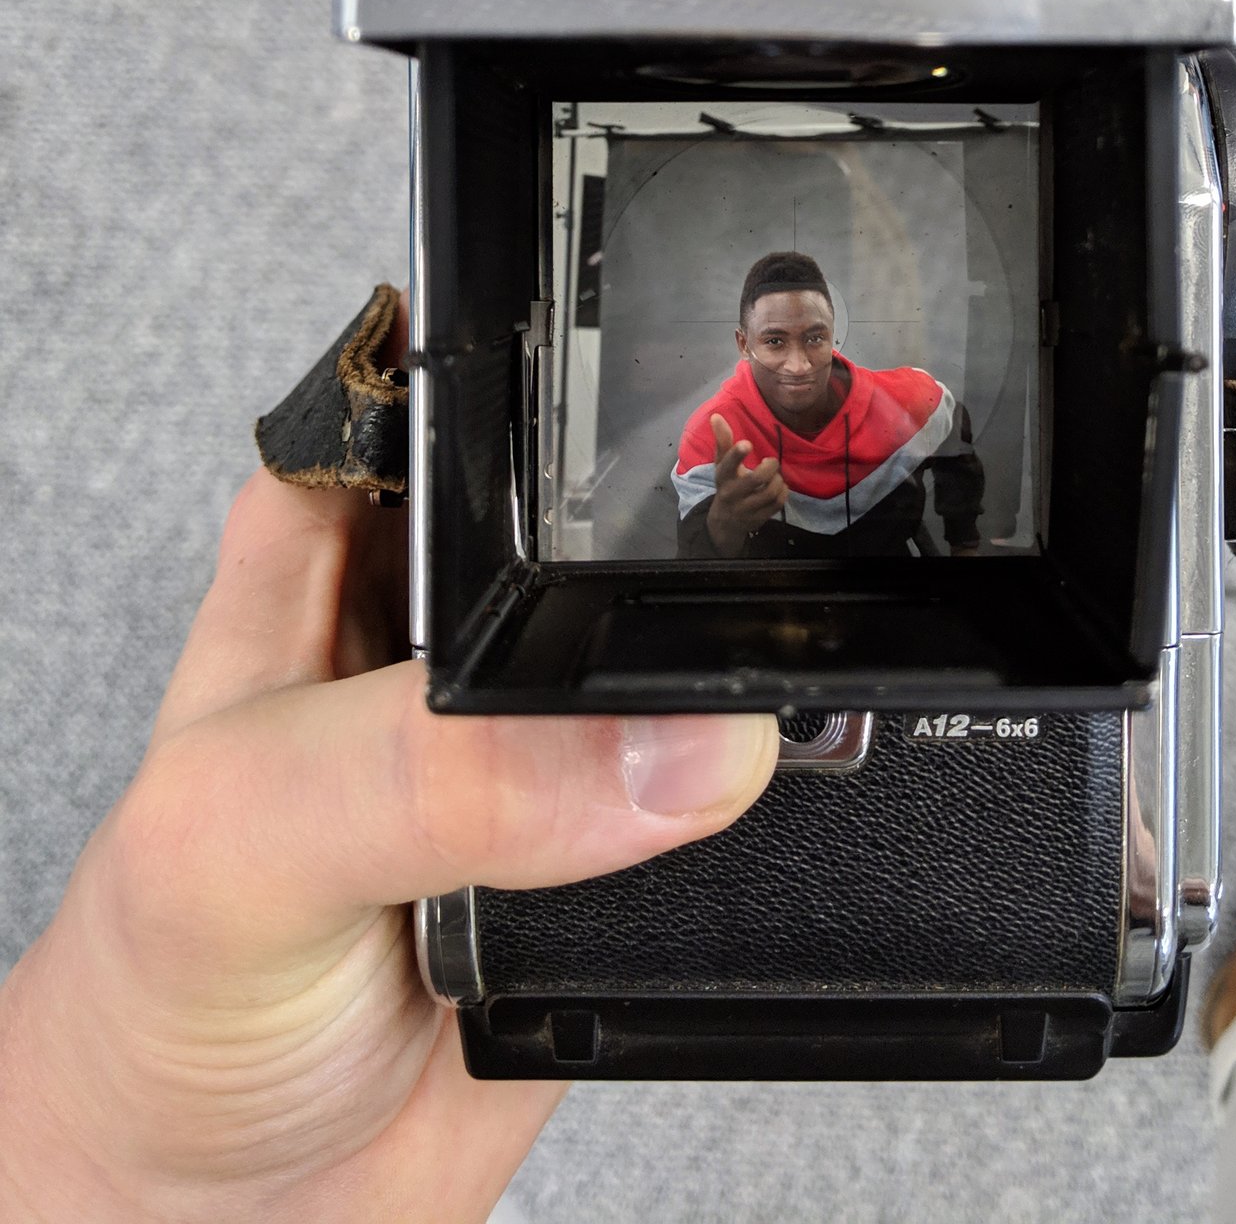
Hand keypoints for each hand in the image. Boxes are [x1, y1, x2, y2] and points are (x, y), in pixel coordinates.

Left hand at [0, 470, 777, 1222]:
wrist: (216, 1217)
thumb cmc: (156, 996)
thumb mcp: (243, 842)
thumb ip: (427, 775)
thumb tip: (663, 740)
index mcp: (342, 535)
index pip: (478, 410)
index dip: (573, 410)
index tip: (676, 444)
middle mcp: (452, 621)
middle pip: (612, 522)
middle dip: (686, 558)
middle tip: (733, 606)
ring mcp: (544, 737)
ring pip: (687, 661)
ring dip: (736, 695)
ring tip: (742, 734)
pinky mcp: (623, 849)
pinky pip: (730, 804)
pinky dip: (761, 819)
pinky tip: (751, 828)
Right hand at [704, 412, 788, 552]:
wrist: (725, 522)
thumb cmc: (727, 485)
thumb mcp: (721, 465)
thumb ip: (722, 441)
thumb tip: (716, 416)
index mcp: (722, 477)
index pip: (727, 465)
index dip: (737, 454)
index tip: (748, 443)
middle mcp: (732, 494)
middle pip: (756, 479)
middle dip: (770, 467)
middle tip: (770, 462)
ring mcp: (746, 509)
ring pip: (770, 492)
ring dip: (778, 480)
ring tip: (775, 476)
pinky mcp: (759, 518)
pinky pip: (777, 503)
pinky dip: (783, 492)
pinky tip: (779, 487)